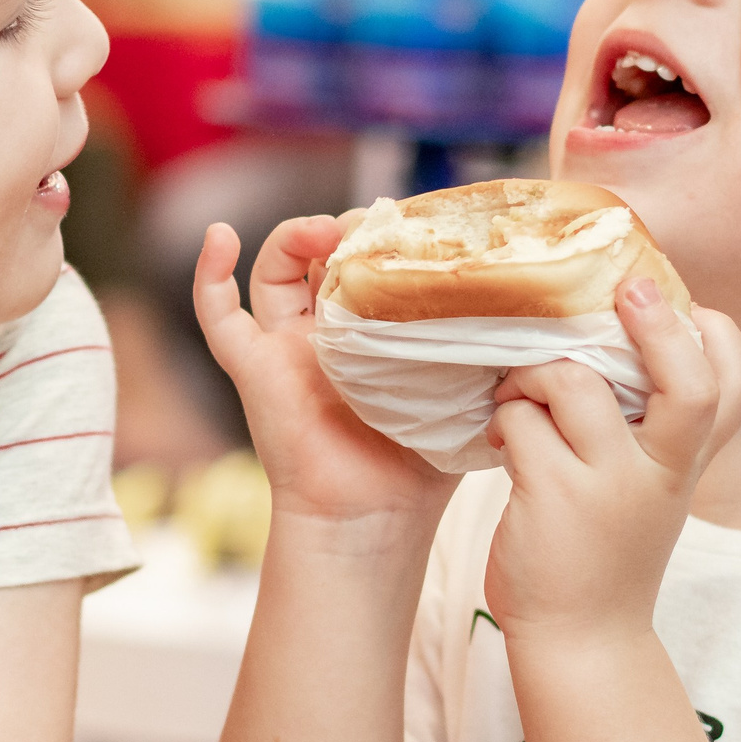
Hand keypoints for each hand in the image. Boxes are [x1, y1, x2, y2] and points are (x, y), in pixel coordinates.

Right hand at [194, 218, 455, 524]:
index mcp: (373, 333)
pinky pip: (217, 315)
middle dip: (348, 230)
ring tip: (328, 230)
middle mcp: (326, 333)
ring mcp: (285, 347)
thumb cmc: (420, 464)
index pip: (372, 263)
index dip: (388, 236)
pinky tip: (219, 234)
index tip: (417, 225)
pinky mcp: (254, 368)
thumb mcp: (464, 387)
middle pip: (323, 256)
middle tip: (377, 229)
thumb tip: (532, 303)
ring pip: (275, 269)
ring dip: (296, 235)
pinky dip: (208, 273)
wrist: (374, 516)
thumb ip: (483, 343)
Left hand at [483, 278, 740, 641]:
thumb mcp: (653, 489)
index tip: (682, 306)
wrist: (581, 640)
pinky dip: (505, 415)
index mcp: (688, 461)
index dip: (719, 335)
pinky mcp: (552, 496)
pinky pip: (521, 419)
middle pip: (689, 386)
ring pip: (573, 381)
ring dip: (533, 372)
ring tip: (519, 394)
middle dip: (654, 324)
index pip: (735, 386)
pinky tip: (502, 437)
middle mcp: (660, 471)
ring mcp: (608, 486)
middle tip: (624, 292)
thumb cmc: (608, 549)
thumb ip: (654, 427)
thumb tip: (615, 332)